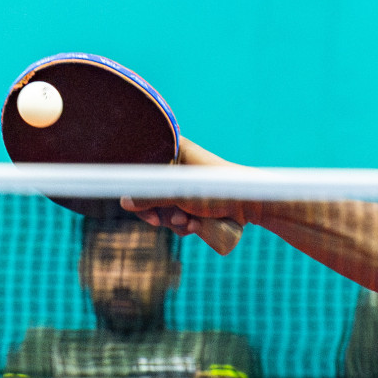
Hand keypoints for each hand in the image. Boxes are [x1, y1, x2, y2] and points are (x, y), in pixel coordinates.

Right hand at [122, 136, 250, 237]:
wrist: (253, 204)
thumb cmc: (218, 190)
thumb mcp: (181, 192)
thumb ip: (150, 196)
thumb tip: (124, 202)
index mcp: (174, 150)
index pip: (139, 172)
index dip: (139, 195)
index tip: (147, 211)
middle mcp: (177, 166)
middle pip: (149, 195)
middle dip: (162, 213)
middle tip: (178, 218)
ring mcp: (185, 186)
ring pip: (163, 210)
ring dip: (175, 222)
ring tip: (192, 223)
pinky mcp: (194, 202)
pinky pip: (177, 217)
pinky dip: (184, 225)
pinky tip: (197, 227)